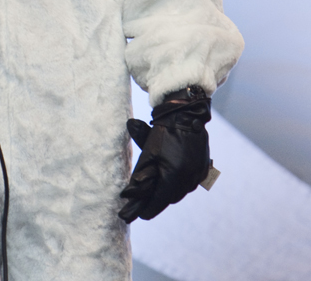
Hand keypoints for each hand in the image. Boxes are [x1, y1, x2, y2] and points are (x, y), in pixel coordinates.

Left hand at [118, 90, 212, 222]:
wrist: (186, 114)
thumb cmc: (162, 132)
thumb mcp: (148, 152)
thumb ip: (140, 173)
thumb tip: (128, 191)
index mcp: (174, 177)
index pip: (159, 200)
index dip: (148, 209)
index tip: (139, 215)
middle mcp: (189, 180)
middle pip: (170, 197)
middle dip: (157, 201)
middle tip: (144, 205)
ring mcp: (197, 175)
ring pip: (180, 191)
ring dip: (168, 192)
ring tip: (156, 194)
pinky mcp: (202, 168)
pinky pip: (188, 182)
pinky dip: (178, 184)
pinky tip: (170, 180)